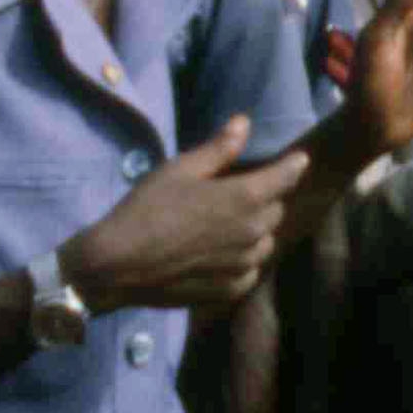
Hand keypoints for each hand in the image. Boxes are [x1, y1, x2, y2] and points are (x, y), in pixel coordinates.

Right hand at [61, 116, 309, 311]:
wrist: (113, 266)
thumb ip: (218, 148)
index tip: (299, 159)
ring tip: (228, 225)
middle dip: (265, 199)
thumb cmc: (145, 210)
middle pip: (275, 210)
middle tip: (240, 194)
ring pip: (265, 241)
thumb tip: (244, 123)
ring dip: (254, 231)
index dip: (293, 165)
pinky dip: (242, 261)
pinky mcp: (228, 290)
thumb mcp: (179, 170)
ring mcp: (243, 264)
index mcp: (246, 198)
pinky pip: (250, 271)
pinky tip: (221, 255)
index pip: (287, 176)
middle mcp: (252, 232)